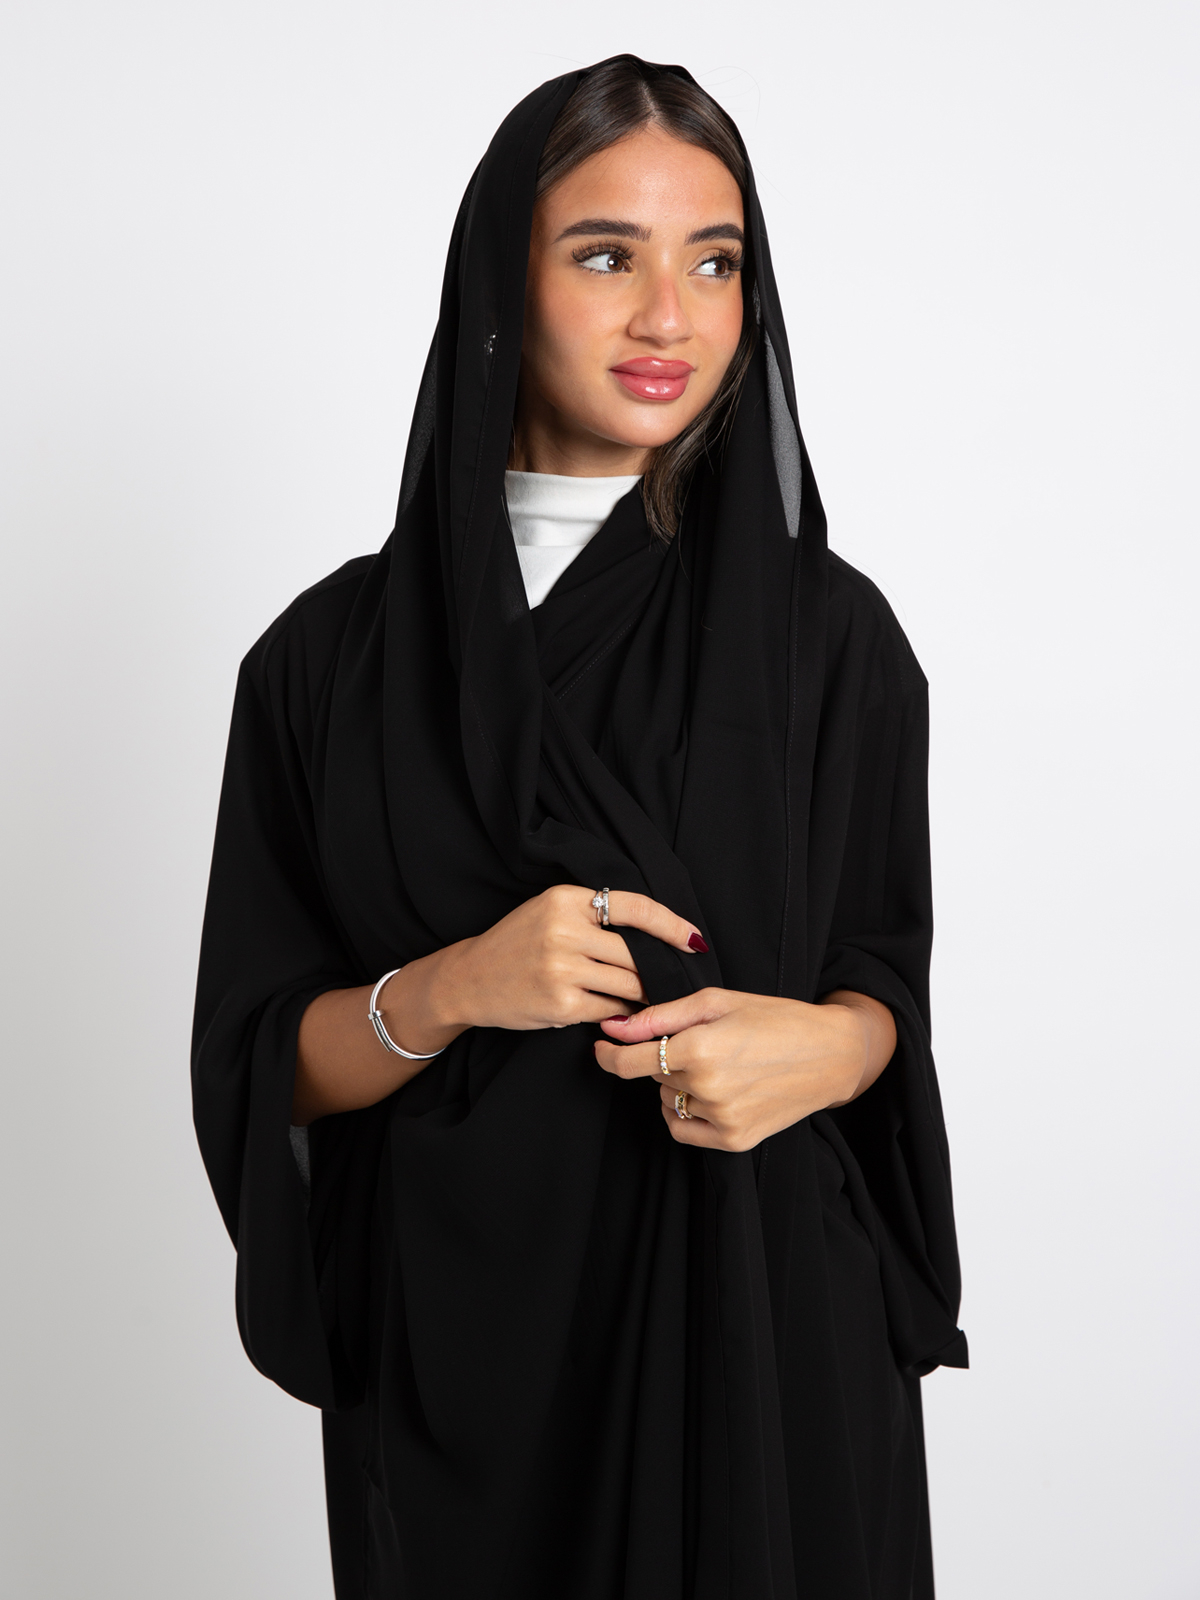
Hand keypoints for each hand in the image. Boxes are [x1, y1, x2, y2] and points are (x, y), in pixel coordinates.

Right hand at [426, 884, 705, 1033]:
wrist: (469, 979)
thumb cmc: (518, 943)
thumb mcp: (550, 911)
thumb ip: (595, 916)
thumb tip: (658, 937)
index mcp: (565, 899)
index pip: (634, 907)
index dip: (670, 924)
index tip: (694, 939)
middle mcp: (563, 930)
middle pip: (636, 954)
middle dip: (657, 970)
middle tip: (670, 979)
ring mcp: (561, 969)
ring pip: (629, 985)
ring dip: (644, 995)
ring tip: (649, 999)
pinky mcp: (560, 1004)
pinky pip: (610, 1011)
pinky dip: (621, 1014)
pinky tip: (621, 1014)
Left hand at [594, 987, 894, 1150]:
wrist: (830, 1055)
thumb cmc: (776, 1018)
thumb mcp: (716, 1002)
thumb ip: (660, 1016)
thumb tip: (613, 1027)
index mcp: (700, 1047)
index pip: (630, 1062)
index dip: (609, 1054)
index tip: (600, 1047)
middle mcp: (707, 1087)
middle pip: (653, 1077)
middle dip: (665, 1059)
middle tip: (703, 1043)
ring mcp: (721, 1118)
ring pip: (668, 1101)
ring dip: (677, 1086)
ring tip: (717, 1066)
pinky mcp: (733, 1141)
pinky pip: (683, 1130)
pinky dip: (686, 1112)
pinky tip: (712, 1093)